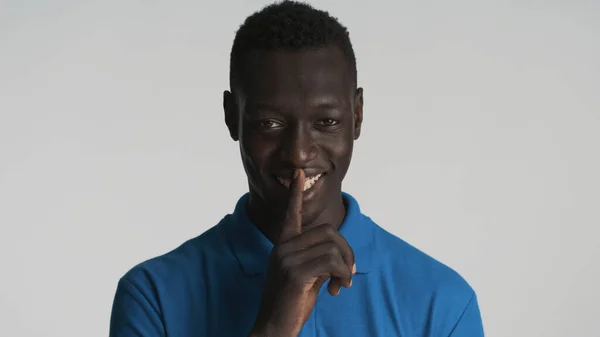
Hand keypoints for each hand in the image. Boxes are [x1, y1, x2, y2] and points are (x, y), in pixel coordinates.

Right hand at [249, 169, 355, 336]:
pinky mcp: (295, 272)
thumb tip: (344, 257)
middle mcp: (283, 247)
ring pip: (333, 246)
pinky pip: (332, 262)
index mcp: (283, 244)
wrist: (274, 327)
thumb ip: (319, 259)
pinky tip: (337, 288)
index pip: (291, 213)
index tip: (299, 172)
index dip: (295, 193)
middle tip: (349, 273)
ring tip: (341, 284)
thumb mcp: (306, 275)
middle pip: (329, 231)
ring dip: (346, 267)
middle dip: (347, 251)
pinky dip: (343, 275)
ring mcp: (287, 258)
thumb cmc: (291, 302)